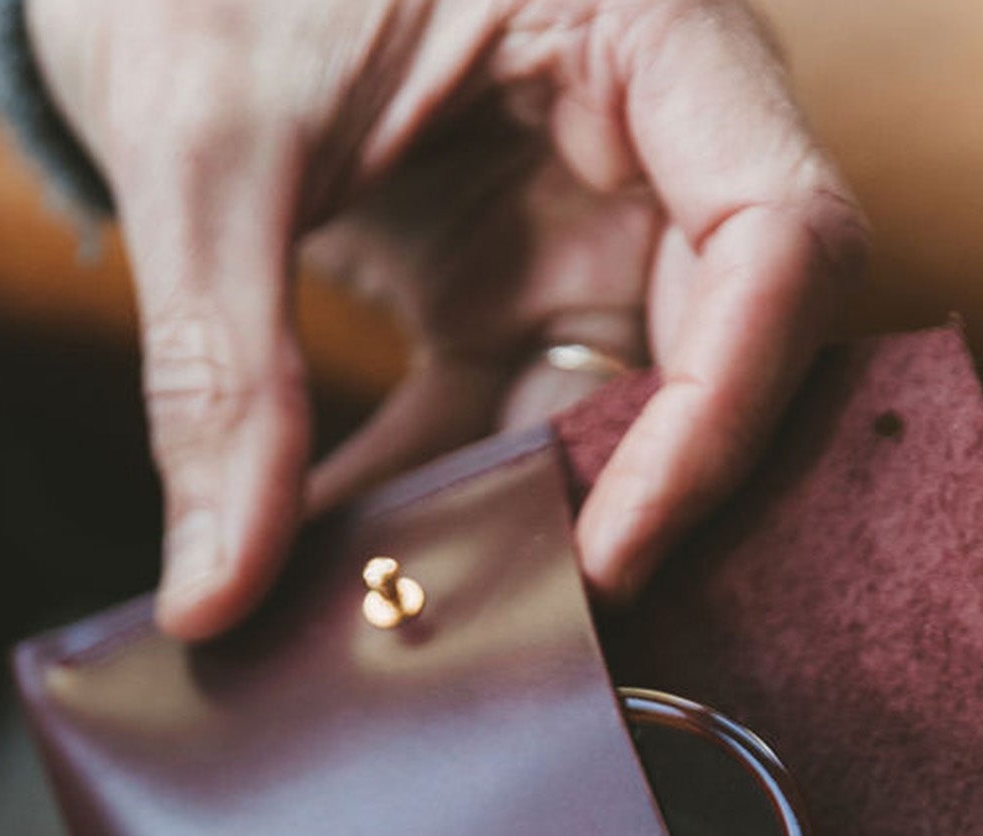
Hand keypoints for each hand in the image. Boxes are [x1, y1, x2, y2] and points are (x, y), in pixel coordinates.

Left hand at [24, 0, 868, 637]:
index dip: (721, 412)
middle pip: (721, 351)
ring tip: (398, 612)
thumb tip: (217, 598)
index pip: (778, 235)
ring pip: (608, 417)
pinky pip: (506, 424)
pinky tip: (330, 564)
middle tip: (515, 629)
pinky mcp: (512, 283)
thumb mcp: (204, 138)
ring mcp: (583, 220)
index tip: (612, 556)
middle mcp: (648, 134)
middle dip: (623, 500)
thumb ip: (220, 372)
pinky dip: (431, 497)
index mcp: (644, 26)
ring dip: (510, 524)